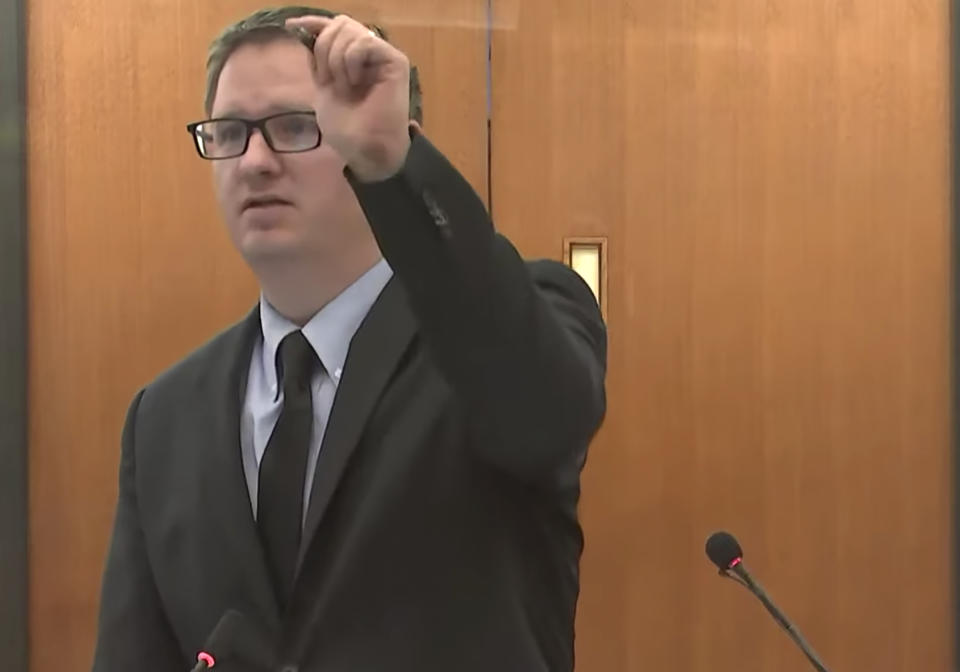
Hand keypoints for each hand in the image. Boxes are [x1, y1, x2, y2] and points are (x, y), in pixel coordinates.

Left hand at [286, 15, 411, 181]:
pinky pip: (364, 43)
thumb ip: (319, 59)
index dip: (314, 23)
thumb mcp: (323, 87)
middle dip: (325, 48)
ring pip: (350, 30)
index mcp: (355, 58)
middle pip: (341, 24)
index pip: (334, 26)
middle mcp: (372, 53)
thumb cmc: (348, 128)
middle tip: (327, 79)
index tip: (291, 27)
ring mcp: (384, 56)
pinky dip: (350, 61)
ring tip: (344, 86)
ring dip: (336, 59)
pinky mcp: (395, 61)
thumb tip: (301, 27)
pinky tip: (353, 82)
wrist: (365, 151)